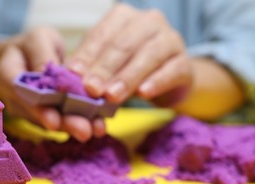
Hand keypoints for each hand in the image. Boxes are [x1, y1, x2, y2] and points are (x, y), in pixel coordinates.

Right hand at [0, 27, 105, 141]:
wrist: (22, 57)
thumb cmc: (31, 46)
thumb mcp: (38, 39)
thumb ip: (42, 54)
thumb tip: (50, 77)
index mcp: (6, 73)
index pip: (20, 93)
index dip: (37, 109)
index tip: (54, 121)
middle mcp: (15, 98)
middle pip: (38, 114)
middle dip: (63, 123)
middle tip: (84, 130)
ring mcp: (29, 111)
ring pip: (51, 121)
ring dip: (74, 126)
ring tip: (95, 129)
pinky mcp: (44, 115)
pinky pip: (60, 119)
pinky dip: (79, 120)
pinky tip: (96, 124)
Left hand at [67, 4, 192, 106]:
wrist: (168, 79)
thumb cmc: (129, 69)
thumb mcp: (107, 66)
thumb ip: (91, 69)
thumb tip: (69, 79)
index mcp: (123, 17)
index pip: (101, 35)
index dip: (87, 55)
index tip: (74, 74)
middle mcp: (148, 21)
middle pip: (123, 45)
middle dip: (105, 68)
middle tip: (91, 89)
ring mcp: (170, 39)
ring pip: (148, 56)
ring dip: (128, 77)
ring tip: (112, 95)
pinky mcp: (185, 62)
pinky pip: (171, 70)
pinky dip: (157, 81)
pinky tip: (144, 93)